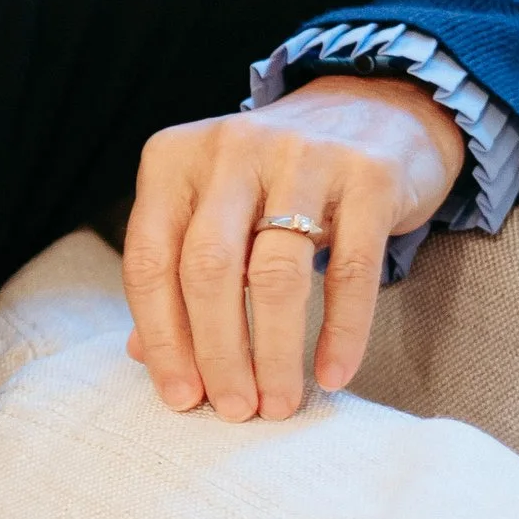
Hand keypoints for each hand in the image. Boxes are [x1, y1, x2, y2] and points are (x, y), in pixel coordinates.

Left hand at [122, 74, 465, 422]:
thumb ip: (176, 270)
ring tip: (278, 403)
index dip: (163, 337)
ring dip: (274, 352)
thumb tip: (143, 355)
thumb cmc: (275, 178)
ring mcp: (302, 157)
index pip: (150, 260)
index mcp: (173, 158)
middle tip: (234, 410)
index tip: (181, 397)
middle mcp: (231, 149)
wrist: (375, 109)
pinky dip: (341, 332)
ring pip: (276, 274)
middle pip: (207, 269)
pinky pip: (351, 270)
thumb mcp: (214, 207)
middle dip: (217, 352)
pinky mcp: (368, 177)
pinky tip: (333, 374)